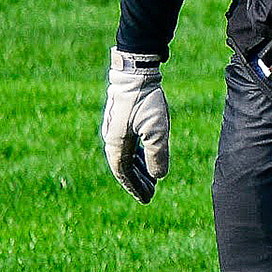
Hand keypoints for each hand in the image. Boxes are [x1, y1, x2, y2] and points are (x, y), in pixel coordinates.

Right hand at [102, 48, 170, 202]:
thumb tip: (159, 176)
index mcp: (116, 143)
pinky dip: (138, 156)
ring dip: (139, 170)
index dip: (135, 187)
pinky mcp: (122, 121)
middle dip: (137, 182)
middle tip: (150, 194)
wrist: (136, 72)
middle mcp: (112, 138)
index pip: (124, 173)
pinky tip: (148, 159)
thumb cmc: (146, 100)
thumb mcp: (156, 129)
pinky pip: (129, 145)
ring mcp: (115, 129)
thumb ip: (157, 154)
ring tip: (152, 180)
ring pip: (126, 156)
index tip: (147, 199)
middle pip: (124, 167)